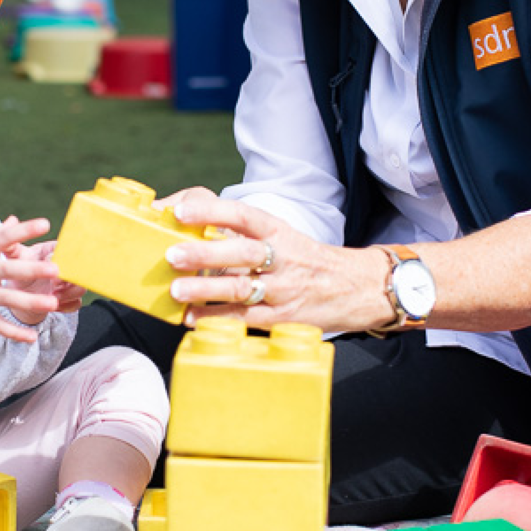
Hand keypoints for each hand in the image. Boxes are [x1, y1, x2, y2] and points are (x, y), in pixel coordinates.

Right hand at [0, 216, 60, 342]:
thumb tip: (14, 219)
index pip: (2, 237)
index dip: (23, 230)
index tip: (45, 224)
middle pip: (6, 270)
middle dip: (30, 270)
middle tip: (55, 270)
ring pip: (5, 299)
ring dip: (29, 302)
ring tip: (53, 303)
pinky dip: (13, 333)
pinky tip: (32, 337)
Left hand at [3, 240, 83, 322]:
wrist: (15, 291)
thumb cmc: (16, 267)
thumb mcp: (14, 255)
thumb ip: (14, 244)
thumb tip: (11, 222)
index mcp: (55, 250)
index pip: (69, 250)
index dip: (64, 259)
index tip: (52, 265)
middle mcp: (66, 266)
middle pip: (79, 270)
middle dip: (70, 277)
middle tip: (54, 282)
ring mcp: (69, 283)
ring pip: (81, 288)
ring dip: (69, 293)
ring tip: (53, 295)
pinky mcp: (68, 299)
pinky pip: (76, 304)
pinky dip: (67, 306)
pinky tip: (55, 306)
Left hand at [161, 196, 390, 332]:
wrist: (358, 288)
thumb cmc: (307, 260)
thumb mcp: (284, 237)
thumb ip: (246, 236)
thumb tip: (194, 232)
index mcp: (280, 232)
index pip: (244, 215)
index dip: (212, 212)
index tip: (181, 211)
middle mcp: (282, 258)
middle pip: (242, 253)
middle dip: (205, 254)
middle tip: (172, 254)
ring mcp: (283, 290)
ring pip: (242, 289)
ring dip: (206, 290)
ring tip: (176, 289)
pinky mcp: (283, 318)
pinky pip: (246, 319)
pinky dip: (217, 318)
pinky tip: (192, 317)